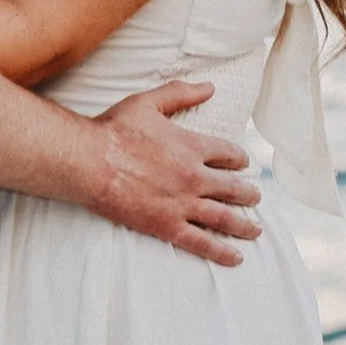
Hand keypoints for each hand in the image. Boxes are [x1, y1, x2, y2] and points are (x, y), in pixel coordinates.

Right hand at [84, 81, 262, 266]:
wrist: (89, 161)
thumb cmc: (114, 129)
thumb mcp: (148, 103)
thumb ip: (180, 93)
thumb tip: (209, 87)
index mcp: (192, 146)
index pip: (229, 154)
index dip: (239, 160)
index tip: (242, 164)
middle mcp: (195, 177)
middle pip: (233, 188)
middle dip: (248, 193)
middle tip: (255, 196)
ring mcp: (183, 204)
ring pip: (224, 218)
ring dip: (244, 224)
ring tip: (254, 228)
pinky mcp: (167, 226)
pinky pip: (202, 242)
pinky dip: (222, 252)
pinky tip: (236, 257)